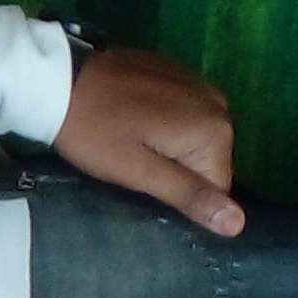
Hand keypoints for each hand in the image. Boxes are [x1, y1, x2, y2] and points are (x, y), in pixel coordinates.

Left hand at [52, 45, 243, 234]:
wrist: (59, 79)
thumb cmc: (95, 133)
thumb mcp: (138, 172)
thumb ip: (189, 195)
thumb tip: (238, 224)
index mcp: (215, 130)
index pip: (216, 187)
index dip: (178, 193)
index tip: (144, 182)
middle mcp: (219, 103)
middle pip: (208, 160)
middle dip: (174, 170)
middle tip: (133, 162)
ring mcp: (199, 83)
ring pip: (194, 139)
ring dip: (168, 148)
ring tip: (131, 143)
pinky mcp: (179, 74)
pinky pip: (183, 114)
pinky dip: (164, 123)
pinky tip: (134, 121)